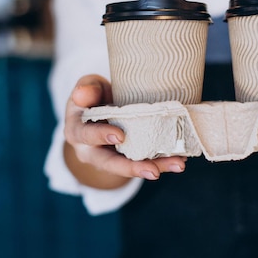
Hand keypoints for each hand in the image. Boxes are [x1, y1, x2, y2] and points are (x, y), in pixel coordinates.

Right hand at [63, 74, 186, 188]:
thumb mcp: (88, 87)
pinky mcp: (129, 159)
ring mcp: (111, 158)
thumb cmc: (93, 97)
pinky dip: (163, 161)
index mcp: (77, 132)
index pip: (86, 135)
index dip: (100, 136)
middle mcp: (91, 151)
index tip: (120, 136)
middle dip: (132, 167)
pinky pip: (145, 162)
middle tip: (152, 170)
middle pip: (110, 163)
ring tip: (177, 165)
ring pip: (131, 166)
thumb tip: (82, 95)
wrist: (100, 112)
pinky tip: (180, 159)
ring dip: (156, 166)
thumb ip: (87, 88)